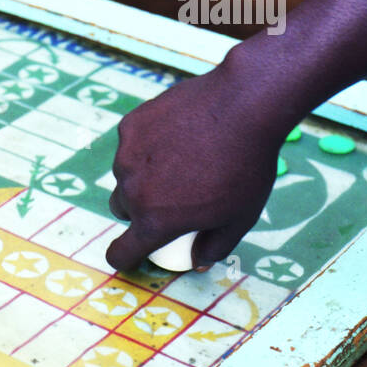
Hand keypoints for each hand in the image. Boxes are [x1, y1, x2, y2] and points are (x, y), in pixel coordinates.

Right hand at [104, 53, 284, 272]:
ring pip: (125, 174)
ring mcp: (127, 156)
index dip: (123, 256)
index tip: (129, 252)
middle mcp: (132, 191)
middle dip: (141, 207)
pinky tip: (177, 132)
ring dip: (143, 173)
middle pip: (123, 209)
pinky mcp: (129, 126)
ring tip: (181, 155)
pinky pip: (131, 143)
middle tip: (173, 192)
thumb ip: (214, 246)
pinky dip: (147, 143)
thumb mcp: (240, 217)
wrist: (243, 105)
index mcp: (156, 221)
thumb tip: (197, 261)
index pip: (120, 252)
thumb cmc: (247, 165)